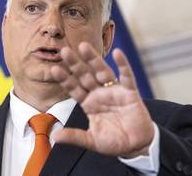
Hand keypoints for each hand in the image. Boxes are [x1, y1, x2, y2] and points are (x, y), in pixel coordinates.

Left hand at [50, 42, 153, 157]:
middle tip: (64, 51)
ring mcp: (115, 92)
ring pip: (103, 72)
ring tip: (84, 46)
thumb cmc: (115, 142)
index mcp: (90, 104)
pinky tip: (118, 53)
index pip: (75, 89)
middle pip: (86, 76)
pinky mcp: (130, 92)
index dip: (65, 79)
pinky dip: (123, 65)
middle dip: (75, 64)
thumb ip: (75, 136)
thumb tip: (55, 136)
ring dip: (94, 59)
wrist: (137, 146)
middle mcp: (101, 94)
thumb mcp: (92, 141)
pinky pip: (127, 76)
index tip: (54, 69)